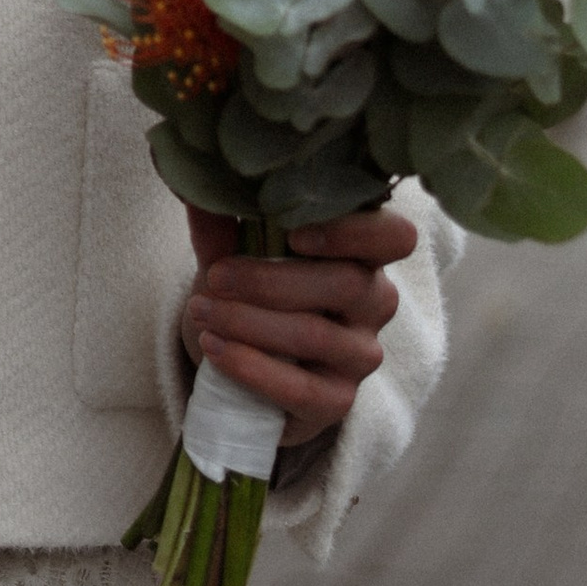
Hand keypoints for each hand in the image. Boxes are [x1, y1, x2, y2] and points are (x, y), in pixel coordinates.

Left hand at [181, 204, 414, 446]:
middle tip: (215, 277)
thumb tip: (191, 184)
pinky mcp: (337, 401)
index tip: (294, 232)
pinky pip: (301, 389)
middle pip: (346, 284)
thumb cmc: (250, 301)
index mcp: (361, 255)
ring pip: (316, 335)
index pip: (395, 236)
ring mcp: (360, 355)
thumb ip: (221, 224)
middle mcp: (373, 303)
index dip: (354, 231)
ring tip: (201, 311)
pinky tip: (214, 349)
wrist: (241, 374)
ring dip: (249, 322)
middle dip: (270, 280)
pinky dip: (250, 366)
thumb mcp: (232, 257)